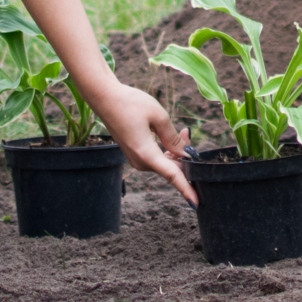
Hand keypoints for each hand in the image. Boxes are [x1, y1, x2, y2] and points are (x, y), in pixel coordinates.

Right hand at [89, 78, 195, 204]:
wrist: (105, 98)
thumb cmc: (131, 104)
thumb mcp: (158, 116)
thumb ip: (174, 139)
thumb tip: (186, 155)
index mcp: (146, 154)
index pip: (172, 175)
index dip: (186, 189)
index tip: (196, 203)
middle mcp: (140, 161)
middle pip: (170, 167)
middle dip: (185, 156)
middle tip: (187, 132)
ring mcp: (136, 159)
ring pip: (164, 163)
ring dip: (176, 152)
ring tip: (182, 131)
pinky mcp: (134, 154)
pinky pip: (156, 158)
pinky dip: (166, 151)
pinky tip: (172, 137)